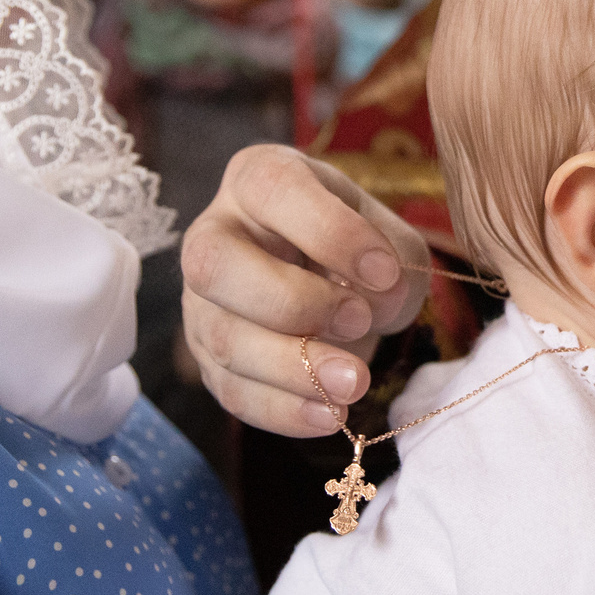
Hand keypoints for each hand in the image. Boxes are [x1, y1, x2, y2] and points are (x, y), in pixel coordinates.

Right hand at [179, 145, 429, 435]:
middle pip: (215, 265)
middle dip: (294, 302)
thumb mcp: (388, 237)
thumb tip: (373, 302)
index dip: (330, 233)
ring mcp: (201, 300)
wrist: (332, 284)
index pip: (274, 190)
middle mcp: (214, 233)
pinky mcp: (207, 358)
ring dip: (292, 368)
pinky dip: (282, 410)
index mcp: (258, 179)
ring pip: (223, 337)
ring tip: (354, 383)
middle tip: (360, 320)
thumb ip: (393, 262)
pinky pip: (230, 390)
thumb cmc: (359, 248)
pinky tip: (328, 414)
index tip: (385, 271)